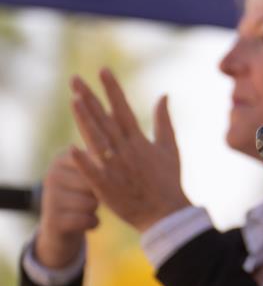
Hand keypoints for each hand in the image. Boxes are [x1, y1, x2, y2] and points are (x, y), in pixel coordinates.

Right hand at [35, 149, 99, 268]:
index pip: (92, 163)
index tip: (105, 181)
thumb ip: (99, 161)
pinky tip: (87, 221)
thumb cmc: (80, 193)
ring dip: (95, 209)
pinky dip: (93, 223)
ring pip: (90, 203)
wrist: (59, 225)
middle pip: (93, 183)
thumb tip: (115, 152)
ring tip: (87, 208)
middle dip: (99, 194)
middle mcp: (52, 176)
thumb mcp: (86, 174)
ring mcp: (50, 198)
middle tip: (92, 196)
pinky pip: (86, 220)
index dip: (104, 175)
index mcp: (61, 160)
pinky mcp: (53, 220)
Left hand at [69, 69, 190, 231]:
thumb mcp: (169, 148)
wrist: (167, 214)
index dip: (112, 89)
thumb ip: (163, 120)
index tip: (103, 70)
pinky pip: (93, 173)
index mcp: (140, 141)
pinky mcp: (107, 188)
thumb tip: (164, 95)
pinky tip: (71, 148)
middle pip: (104, 120)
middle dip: (90, 98)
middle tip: (75, 79)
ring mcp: (116, 169)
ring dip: (85, 121)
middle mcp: (126, 151)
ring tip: (73, 101)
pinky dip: (83, 161)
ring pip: (97, 140)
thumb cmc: (168, 181)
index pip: (123, 109)